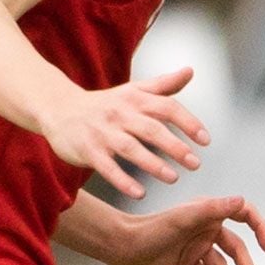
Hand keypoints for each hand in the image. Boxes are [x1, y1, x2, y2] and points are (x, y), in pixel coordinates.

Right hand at [40, 67, 207, 199]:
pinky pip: (107, 167)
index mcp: (134, 99)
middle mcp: (119, 114)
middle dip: (175, 147)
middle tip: (195, 164)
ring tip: (173, 178)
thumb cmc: (105, 104)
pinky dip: (123, 180)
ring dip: (153, 164)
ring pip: (130, 148)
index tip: (206, 140)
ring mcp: (102, 132)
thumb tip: (190, 71)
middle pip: (151, 129)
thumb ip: (163, 85)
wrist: (58, 108)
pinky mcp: (88, 150)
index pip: (167, 107)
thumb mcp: (133, 91)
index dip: (188, 122)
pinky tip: (140, 193)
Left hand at [111, 195, 264, 264]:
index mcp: (208, 213)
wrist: (121, 247)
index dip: (260, 228)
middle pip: (236, 248)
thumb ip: (213, 209)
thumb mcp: (182, 219)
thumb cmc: (148, 230)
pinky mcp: (186, 260)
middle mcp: (206, 228)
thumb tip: (240, 201)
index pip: (244, 215)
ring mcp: (196, 245)